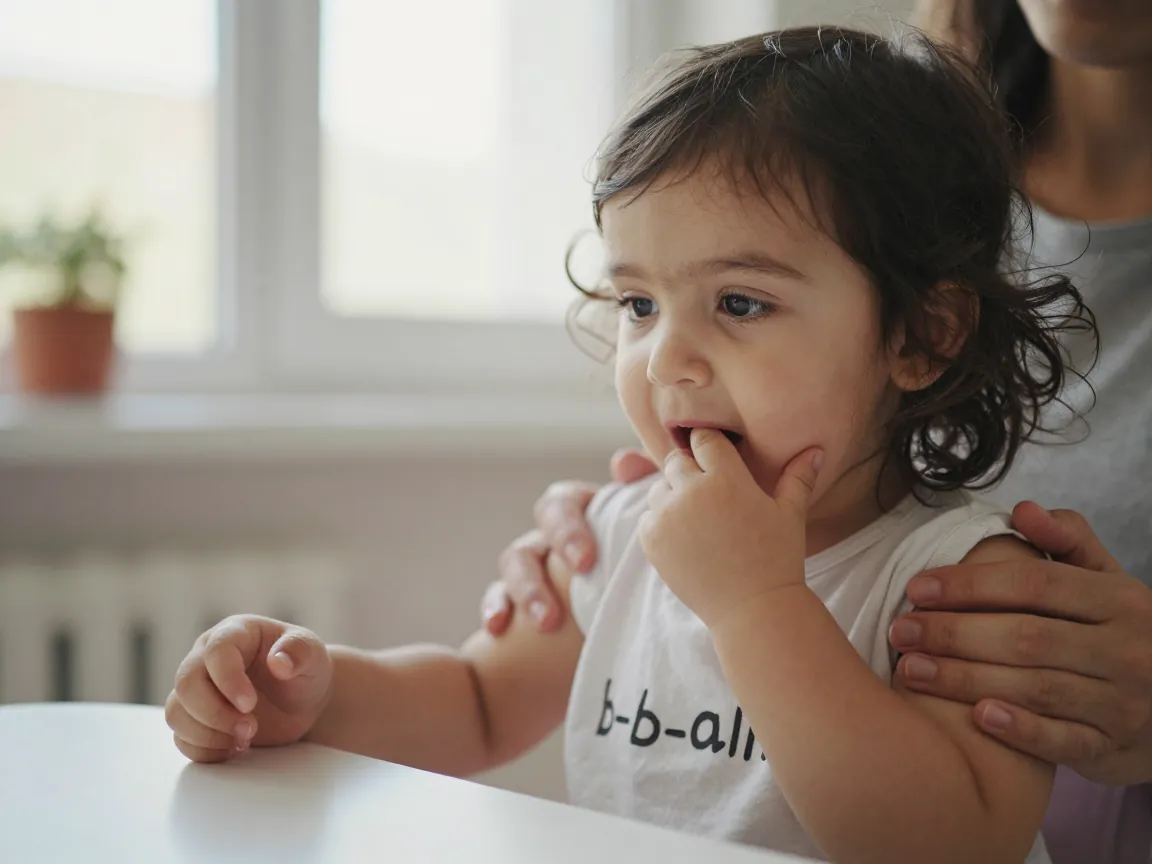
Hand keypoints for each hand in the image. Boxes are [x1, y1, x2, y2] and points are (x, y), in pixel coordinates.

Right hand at [165, 615, 333, 762]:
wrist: (303, 701)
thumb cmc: (305, 669)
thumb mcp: (313, 655)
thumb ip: (300, 651)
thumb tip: (278, 662)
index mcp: (235, 633)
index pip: (216, 651)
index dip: (228, 680)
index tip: (250, 704)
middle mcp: (207, 658)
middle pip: (186, 683)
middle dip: (215, 712)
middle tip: (250, 728)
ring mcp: (198, 689)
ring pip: (176, 712)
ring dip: (208, 734)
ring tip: (246, 739)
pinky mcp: (195, 718)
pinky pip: (182, 737)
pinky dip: (206, 750)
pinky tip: (236, 748)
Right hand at [481, 447, 657, 635]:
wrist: (642, 603)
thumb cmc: (644, 555)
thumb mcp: (649, 522)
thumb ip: (643, 487)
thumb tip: (624, 463)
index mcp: (579, 514)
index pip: (560, 506)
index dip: (568, 530)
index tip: (586, 563)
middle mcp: (548, 538)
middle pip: (531, 537)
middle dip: (540, 571)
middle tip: (562, 599)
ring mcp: (530, 569)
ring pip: (512, 567)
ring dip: (525, 592)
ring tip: (546, 622)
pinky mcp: (520, 602)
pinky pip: (497, 599)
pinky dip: (494, 608)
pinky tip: (496, 626)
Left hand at [639, 428, 821, 629]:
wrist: (753, 608)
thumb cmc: (777, 558)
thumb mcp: (790, 514)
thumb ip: (798, 477)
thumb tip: (816, 450)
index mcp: (725, 478)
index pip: (704, 438)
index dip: (709, 444)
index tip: (715, 455)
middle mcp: (691, 491)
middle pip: (677, 460)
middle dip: (690, 470)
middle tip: (708, 492)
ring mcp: (667, 516)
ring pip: (659, 488)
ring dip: (673, 496)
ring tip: (699, 519)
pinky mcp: (651, 540)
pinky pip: (648, 517)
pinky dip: (661, 523)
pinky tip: (686, 539)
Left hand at [891, 502, 1151, 785]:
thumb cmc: (1121, 634)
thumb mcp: (1107, 582)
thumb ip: (1068, 542)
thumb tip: (1023, 509)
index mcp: (1120, 600)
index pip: (1034, 584)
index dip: (970, 584)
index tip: (916, 587)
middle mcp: (1126, 649)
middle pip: (1026, 636)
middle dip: (953, 632)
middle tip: (900, 631)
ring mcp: (1124, 703)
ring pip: (1035, 688)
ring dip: (965, 679)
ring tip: (911, 670)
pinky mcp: (1114, 748)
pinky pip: (1064, 741)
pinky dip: (1021, 730)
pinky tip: (976, 718)